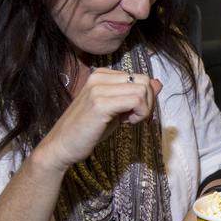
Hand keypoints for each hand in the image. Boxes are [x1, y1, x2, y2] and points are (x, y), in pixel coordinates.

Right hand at [34, 68, 161, 172]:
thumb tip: (158, 84)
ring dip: (143, 109)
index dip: (144, 98)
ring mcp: (98, 88)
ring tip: (129, 121)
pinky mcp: (100, 103)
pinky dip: (139, 114)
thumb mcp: (116, 109)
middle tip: (134, 118)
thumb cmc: (88, 129)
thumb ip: (135, 95)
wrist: (62, 146)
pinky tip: (126, 123)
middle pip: (144, 80)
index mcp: (102, 75)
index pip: (140, 77)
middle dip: (147, 102)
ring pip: (142, 89)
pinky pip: (136, 100)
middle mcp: (99, 77)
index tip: (132, 113)